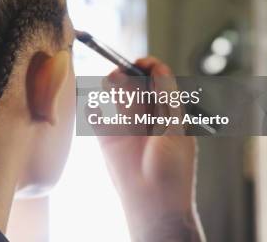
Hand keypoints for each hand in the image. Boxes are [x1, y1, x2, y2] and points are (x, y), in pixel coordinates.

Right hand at [97, 57, 204, 241]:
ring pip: (114, 93)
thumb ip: (166, 98)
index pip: (157, 79)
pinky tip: (95, 107)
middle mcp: (145, 114)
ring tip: (112, 85)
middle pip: (133, 81)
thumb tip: (159, 67)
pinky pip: (95, 115)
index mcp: (166, 110)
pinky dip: (92, 106)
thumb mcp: (175, 129)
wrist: (154, 203)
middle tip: (122, 73)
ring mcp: (124, 124)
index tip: (140, 62)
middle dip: (126, 72)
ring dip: (111, 85)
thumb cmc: (173, 170)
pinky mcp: (106, 137)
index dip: (148, 66)